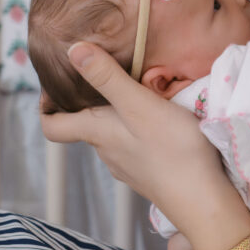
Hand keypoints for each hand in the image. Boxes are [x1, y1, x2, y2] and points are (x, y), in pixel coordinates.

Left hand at [40, 42, 235, 237]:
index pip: (52, 126)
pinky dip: (139, 128)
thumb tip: (73, 50)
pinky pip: (134, 146)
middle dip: (90, 99)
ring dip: (118, 113)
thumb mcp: (139, 105)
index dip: (46, 106)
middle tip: (107, 72)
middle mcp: (107, 152)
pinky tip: (161, 119)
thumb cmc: (173, 149)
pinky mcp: (150, 173)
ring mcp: (128, 166)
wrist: (204, 199)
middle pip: (84, 126)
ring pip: (112, 135)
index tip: (56, 84)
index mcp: (96, 134)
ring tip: (139, 90)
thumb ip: (107, 78)